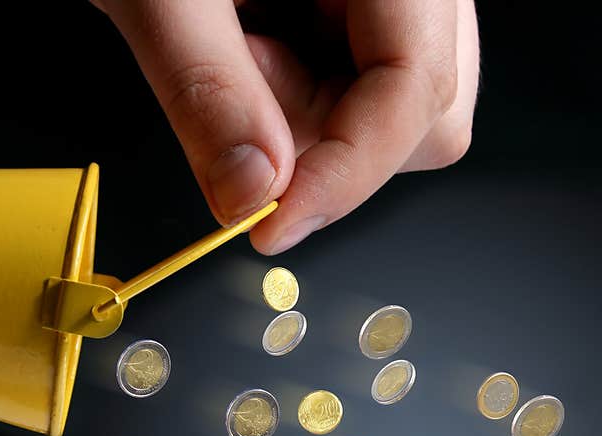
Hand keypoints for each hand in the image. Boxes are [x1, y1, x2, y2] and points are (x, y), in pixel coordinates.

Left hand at [91, 0, 478, 253]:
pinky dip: (293, 99)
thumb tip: (248, 193)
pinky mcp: (365, 20)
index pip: (417, 85)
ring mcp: (394, 2)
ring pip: (390, 116)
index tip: (271, 222)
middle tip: (239, 76)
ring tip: (238, 45)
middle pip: (420, 115)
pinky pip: (355, 94)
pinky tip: (253, 46)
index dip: (348, 172)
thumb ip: (206, 86)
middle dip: (317, 136)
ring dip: (301, 118)